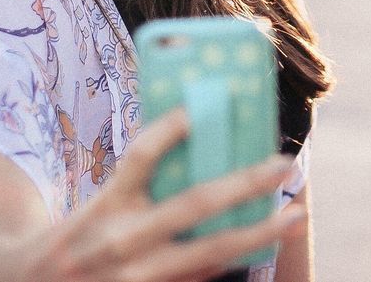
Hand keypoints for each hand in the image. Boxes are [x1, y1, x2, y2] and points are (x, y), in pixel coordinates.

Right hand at [21, 109, 303, 281]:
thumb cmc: (75, 242)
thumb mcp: (95, 208)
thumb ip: (138, 186)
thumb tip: (199, 145)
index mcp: (105, 206)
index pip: (141, 156)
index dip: (172, 128)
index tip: (206, 106)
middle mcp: (121, 241)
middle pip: (194, 204)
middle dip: (245, 181)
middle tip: (285, 162)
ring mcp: (136, 278)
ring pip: (210, 252)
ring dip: (258, 232)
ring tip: (295, 213)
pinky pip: (201, 281)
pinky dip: (233, 265)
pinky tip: (263, 249)